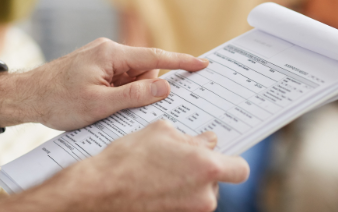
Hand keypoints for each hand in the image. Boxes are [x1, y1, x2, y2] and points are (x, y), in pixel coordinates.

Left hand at [0, 38, 208, 129]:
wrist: (25, 97)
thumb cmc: (57, 100)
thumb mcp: (100, 105)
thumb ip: (136, 95)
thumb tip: (165, 87)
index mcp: (112, 54)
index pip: (156, 57)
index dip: (182, 62)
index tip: (203, 64)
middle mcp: (109, 51)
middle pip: (144, 70)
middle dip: (141, 90)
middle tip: (120, 108)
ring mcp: (101, 58)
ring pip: (131, 77)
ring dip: (126, 94)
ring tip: (101, 108)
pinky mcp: (95, 66)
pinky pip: (118, 79)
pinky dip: (116, 93)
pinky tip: (99, 105)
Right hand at [40, 121, 249, 211]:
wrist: (97, 193)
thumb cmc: (127, 160)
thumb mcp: (160, 132)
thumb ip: (191, 136)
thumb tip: (206, 141)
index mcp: (206, 168)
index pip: (239, 168)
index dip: (229, 160)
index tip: (216, 154)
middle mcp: (204, 196)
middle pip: (218, 183)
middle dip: (203, 171)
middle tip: (181, 160)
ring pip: (199, 196)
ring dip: (187, 185)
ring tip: (161, 172)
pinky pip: (183, 206)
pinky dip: (174, 197)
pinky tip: (155, 186)